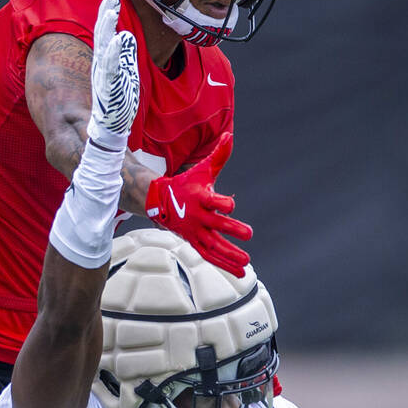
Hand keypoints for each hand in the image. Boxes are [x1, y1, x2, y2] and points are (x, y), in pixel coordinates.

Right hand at [85, 0, 139, 150]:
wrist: (109, 132)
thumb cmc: (118, 104)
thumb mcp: (125, 74)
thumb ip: (124, 55)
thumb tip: (127, 35)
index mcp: (105, 63)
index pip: (104, 35)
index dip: (107, 15)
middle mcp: (102, 67)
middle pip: (101, 37)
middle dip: (105, 16)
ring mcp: (104, 78)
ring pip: (104, 49)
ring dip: (107, 29)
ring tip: (111, 12)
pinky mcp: (109, 89)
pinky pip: (111, 68)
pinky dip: (115, 53)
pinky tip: (120, 39)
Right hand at [145, 132, 253, 276]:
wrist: (159, 201)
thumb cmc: (187, 184)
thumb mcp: (203, 169)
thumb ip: (219, 155)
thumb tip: (230, 135)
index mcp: (201, 198)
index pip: (212, 201)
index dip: (222, 203)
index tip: (230, 206)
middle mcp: (198, 217)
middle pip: (216, 225)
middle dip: (232, 230)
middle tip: (248, 234)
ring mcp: (195, 232)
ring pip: (213, 246)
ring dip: (230, 255)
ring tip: (246, 262)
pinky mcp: (194, 242)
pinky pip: (210, 257)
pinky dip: (224, 265)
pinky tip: (240, 273)